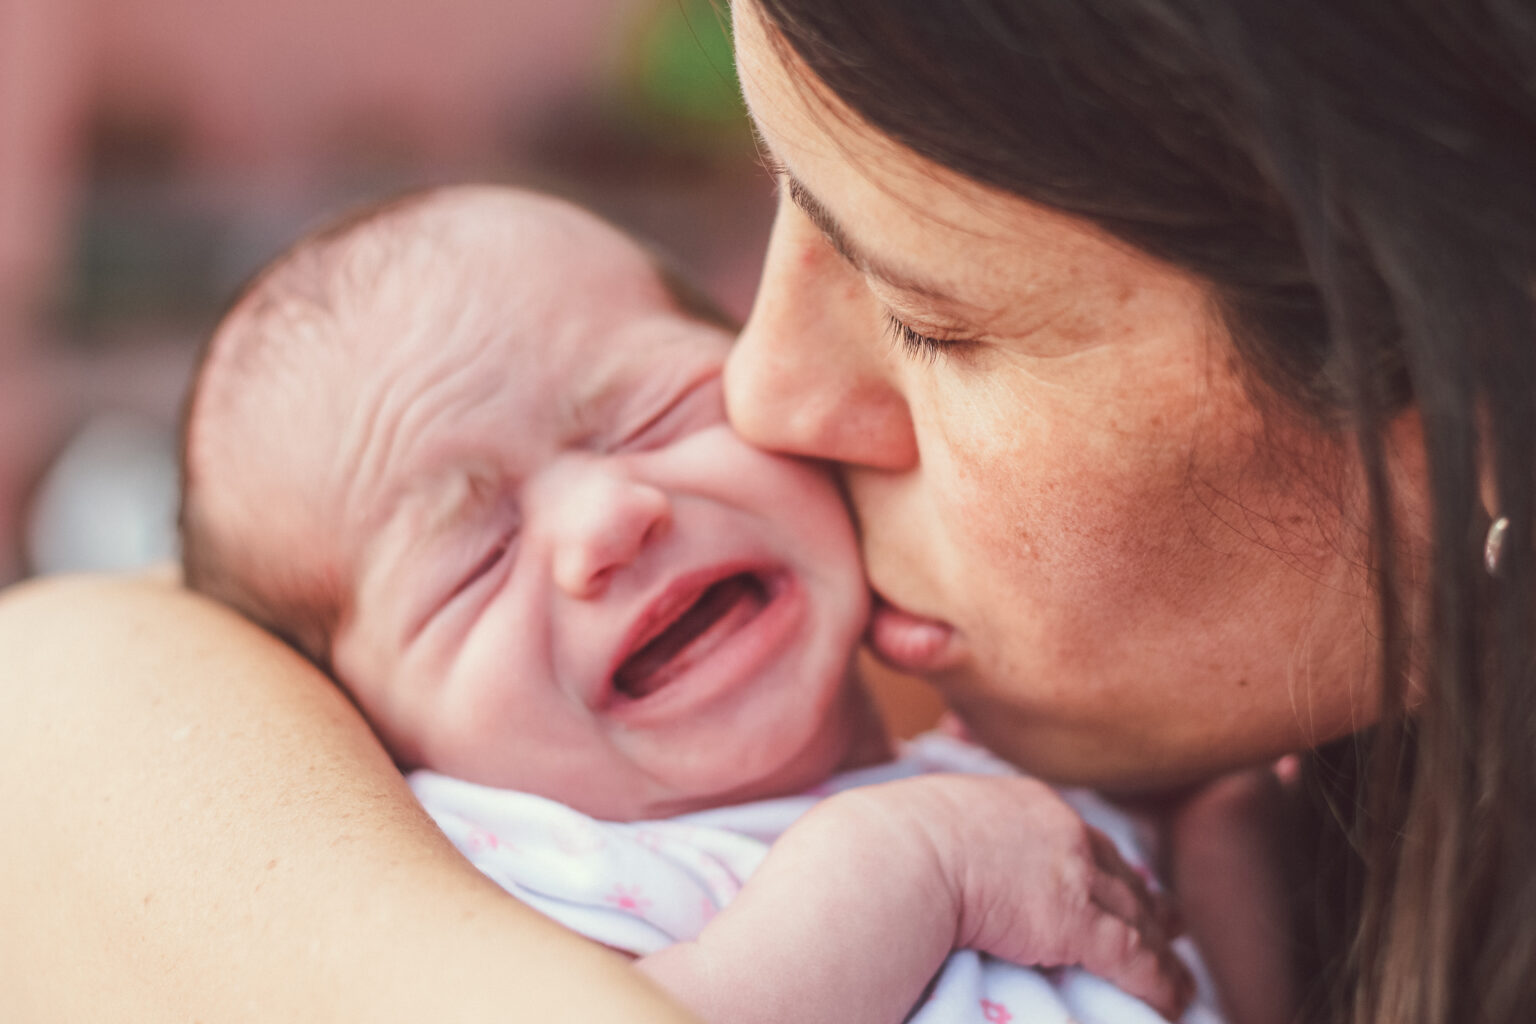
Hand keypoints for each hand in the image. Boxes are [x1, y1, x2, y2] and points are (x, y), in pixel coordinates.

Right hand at [829, 774, 1192, 1018]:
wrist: (893, 855)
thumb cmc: (891, 842)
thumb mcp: (933, 819)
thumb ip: (959, 831)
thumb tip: (940, 850)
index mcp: (1029, 804)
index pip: (1085, 841)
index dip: (1112, 868)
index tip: (1131, 887)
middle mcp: (1063, 833)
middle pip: (1122, 877)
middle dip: (1151, 908)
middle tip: (1174, 929)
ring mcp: (1072, 875)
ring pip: (1137, 920)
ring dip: (1164, 955)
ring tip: (1180, 983)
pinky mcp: (1074, 921)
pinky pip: (1132, 957)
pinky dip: (1157, 983)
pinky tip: (1171, 1002)